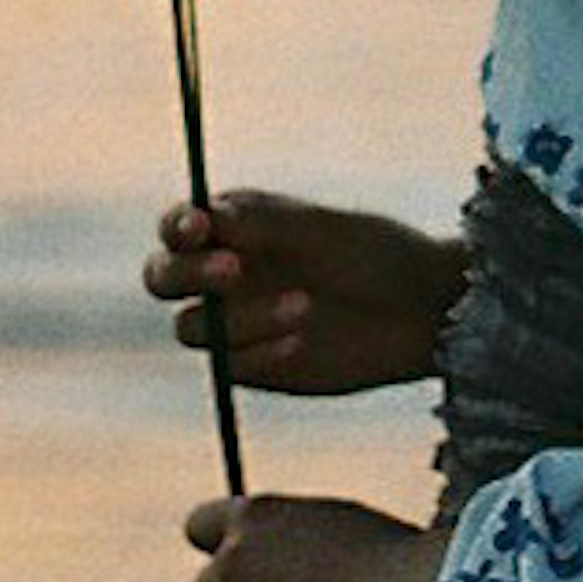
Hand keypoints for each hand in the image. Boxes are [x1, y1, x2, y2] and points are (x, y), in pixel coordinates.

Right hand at [143, 190, 468, 396]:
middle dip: (188, 274)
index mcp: (235, 228)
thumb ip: (256, 222)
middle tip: (234, 269)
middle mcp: (225, 274)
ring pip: (191, 327)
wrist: (420, 313)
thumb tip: (200, 214)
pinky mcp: (252, 367)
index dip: (177, 228)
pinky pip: (228, 365)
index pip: (178, 227)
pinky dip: (258, 351)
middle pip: (163, 279)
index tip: (198, 229)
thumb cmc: (372, 254)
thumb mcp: (316, 230)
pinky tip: (301, 342)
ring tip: (303, 306)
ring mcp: (234, 323)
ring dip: (239, 318)